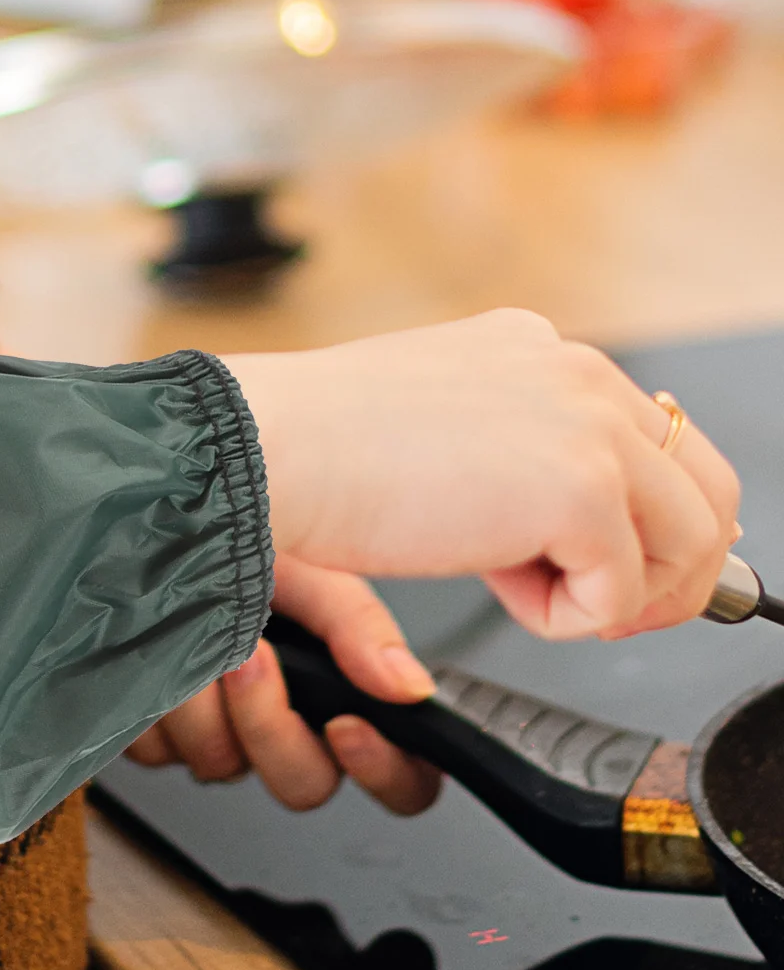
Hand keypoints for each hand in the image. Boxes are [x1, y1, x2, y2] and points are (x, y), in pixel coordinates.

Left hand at [127, 554, 441, 814]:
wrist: (161, 531)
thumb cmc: (239, 545)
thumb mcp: (311, 569)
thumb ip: (358, 625)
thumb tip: (408, 687)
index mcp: (342, 696)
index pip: (402, 779)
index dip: (384, 771)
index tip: (345, 726)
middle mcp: (288, 728)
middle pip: (302, 785)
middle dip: (268, 723)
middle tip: (249, 658)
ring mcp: (224, 739)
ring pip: (222, 767)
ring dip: (204, 702)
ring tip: (194, 633)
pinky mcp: (164, 739)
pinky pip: (162, 752)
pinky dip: (159, 698)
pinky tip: (159, 650)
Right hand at [226, 310, 740, 640]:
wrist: (265, 449)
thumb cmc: (313, 447)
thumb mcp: (435, 430)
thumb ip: (507, 454)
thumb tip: (559, 523)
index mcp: (536, 351)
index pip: (651, 440)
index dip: (640, 522)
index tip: (600, 568)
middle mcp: (575, 372)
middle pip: (705, 488)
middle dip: (666, 569)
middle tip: (603, 610)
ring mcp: (585, 425)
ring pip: (687, 542)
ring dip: (616, 594)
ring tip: (531, 596)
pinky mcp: (576, 488)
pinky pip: (621, 590)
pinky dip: (567, 618)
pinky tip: (496, 588)